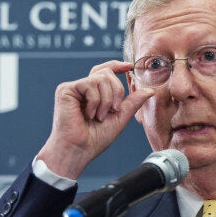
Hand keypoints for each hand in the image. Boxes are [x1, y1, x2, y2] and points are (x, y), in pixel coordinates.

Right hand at [36, 60, 154, 179]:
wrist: (78, 150)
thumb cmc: (94, 139)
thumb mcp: (119, 118)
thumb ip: (132, 103)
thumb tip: (149, 90)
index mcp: (92, 94)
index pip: (104, 71)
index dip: (117, 66)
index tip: (129, 67)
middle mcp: (82, 89)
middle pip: (106, 73)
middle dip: (116, 92)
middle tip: (113, 111)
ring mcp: (73, 88)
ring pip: (100, 78)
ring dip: (106, 100)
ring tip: (99, 117)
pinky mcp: (65, 90)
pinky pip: (89, 84)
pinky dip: (95, 101)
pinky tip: (89, 114)